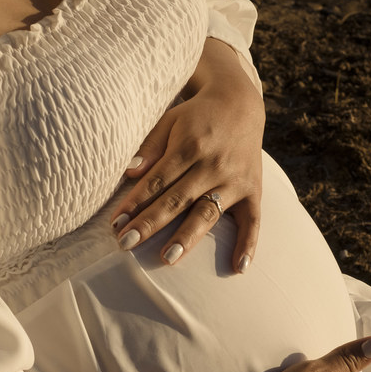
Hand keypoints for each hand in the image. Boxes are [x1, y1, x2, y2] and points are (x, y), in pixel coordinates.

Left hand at [110, 38, 263, 271]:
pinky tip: (238, 268)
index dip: (135, 203)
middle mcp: (213, 165)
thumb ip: (150, 146)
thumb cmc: (195, 117)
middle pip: (177, 200)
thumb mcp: (169, 121)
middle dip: (151, 223)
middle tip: (126, 245)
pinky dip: (248, 244)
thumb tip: (129, 172)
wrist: (240, 103)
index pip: (157, 181)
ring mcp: (235, 180)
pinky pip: (253, 221)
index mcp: (190, 146)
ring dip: (187, 237)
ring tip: (167, 258)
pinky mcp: (253, 190)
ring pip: (208, 212)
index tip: (116, 224)